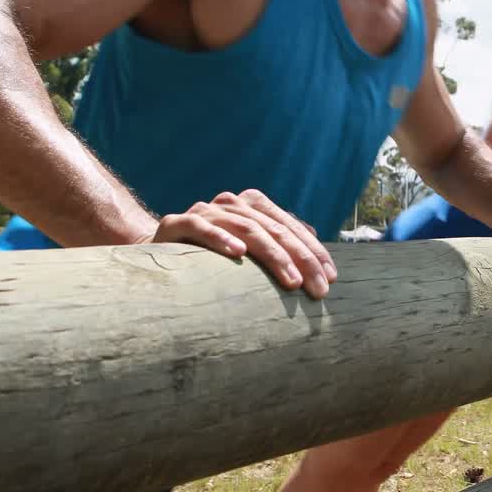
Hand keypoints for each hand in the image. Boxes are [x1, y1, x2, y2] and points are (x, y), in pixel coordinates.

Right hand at [138, 189, 336, 298]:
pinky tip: (239, 254)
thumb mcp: (252, 249)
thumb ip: (281, 241)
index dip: (313, 251)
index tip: (331, 278)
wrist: (160, 254)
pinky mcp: (176, 223)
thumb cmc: (214, 257)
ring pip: (246, 228)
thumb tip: (317, 243)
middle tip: (317, 289)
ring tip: (292, 280)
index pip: (290, 226)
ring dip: (272, 255)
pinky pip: (201, 228)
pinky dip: (220, 239)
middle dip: (301, 259)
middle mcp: (231, 203)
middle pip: (274, 228)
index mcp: (253, 205)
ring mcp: (204, 211)